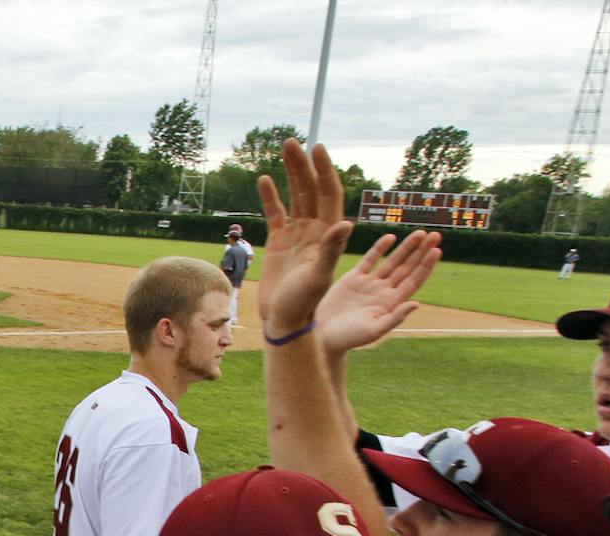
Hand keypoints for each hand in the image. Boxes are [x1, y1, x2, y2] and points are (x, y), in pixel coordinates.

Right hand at [257, 139, 355, 333]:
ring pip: (296, 195)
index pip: (330, 194)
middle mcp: (317, 229)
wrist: (285, 319)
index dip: (324, 171)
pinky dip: (270, 196)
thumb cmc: (304, 302)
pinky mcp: (280, 241)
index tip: (317, 149)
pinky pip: (276, 212)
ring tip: (285, 148)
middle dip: (304, 164)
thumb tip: (345, 223)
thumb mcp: (319, 276)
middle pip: (311, 188)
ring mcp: (298, 233)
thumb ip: (331, 249)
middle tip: (293, 142)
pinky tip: (264, 179)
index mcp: (330, 233)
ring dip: (291, 172)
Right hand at [315, 230, 442, 354]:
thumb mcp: (374, 330)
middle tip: (436, 235)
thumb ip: (395, 317)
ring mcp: (370, 283)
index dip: (426, 265)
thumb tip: (417, 304)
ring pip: (392, 260)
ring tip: (420, 233)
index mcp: (391, 302)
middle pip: (407, 267)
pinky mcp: (353, 278)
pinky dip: (380, 248)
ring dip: (406, 247)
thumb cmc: (349, 338)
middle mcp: (384, 290)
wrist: (325, 336)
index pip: (414, 280)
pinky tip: (391, 238)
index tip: (436, 251)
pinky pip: (370, 259)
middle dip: (421, 251)